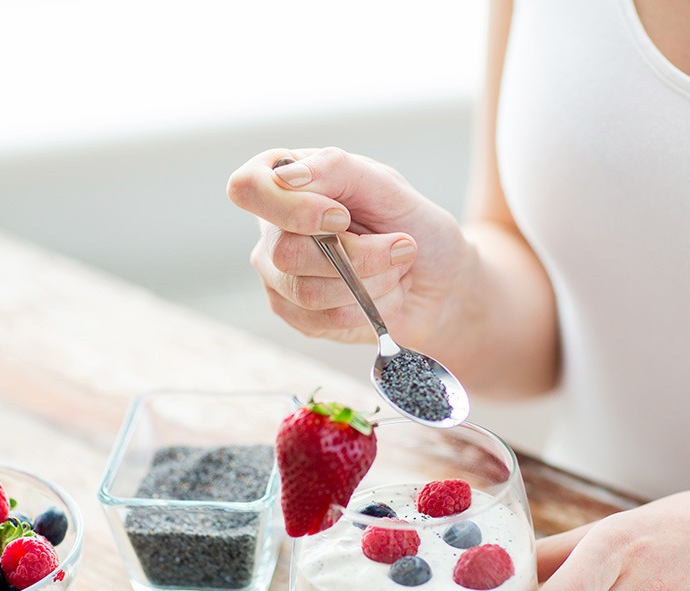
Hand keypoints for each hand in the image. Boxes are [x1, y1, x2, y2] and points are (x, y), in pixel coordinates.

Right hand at [227, 147, 472, 348]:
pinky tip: (384, 294)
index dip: (293, 209)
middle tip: (401, 247)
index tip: (343, 217)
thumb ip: (338, 169)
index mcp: (285, 182)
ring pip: (308, 292)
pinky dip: (368, 308)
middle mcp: (273, 230)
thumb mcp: (386, 185)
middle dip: (357, 256)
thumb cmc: (414, 225)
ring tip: (397, 271)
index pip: (247, 188)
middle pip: (285, 252)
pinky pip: (323, 321)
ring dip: (371, 283)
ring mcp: (280, 277)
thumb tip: (288, 176)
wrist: (442, 281)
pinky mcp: (299, 316)